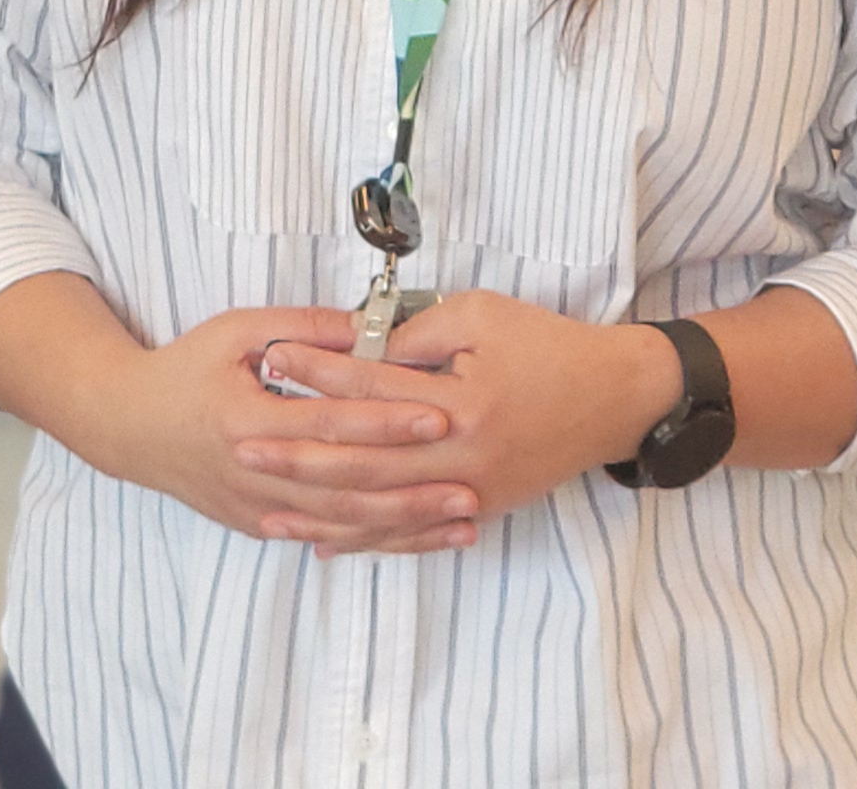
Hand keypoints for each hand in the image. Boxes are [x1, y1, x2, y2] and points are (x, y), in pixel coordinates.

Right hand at [0, 278, 480, 555]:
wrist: (130, 427)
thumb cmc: (184, 369)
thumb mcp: (235, 331)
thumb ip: (302, 329)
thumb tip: (366, 325)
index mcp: (246, 419)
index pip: (330, 423)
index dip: (386, 420)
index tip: (439, 414)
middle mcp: (253, 472)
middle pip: (345, 486)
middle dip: (412, 488)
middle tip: (470, 482)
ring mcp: (256, 508)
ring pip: (341, 524)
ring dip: (404, 526)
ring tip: (459, 520)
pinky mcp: (260, 527)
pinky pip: (325, 537)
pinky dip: (373, 541)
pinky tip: (413, 538)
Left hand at [243, 292, 680, 534]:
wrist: (613, 398)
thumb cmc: (547, 344)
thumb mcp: (481, 315)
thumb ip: (417, 335)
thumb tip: (359, 349)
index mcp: (461, 401)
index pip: (372, 386)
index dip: (318, 370)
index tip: (270, 359)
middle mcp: (462, 457)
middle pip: (364, 460)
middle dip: (299, 454)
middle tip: (243, 445)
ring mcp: (471, 491)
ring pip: (382, 510)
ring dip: (322, 510)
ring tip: (267, 508)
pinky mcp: (478, 509)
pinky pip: (411, 532)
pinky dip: (366, 539)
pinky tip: (325, 541)